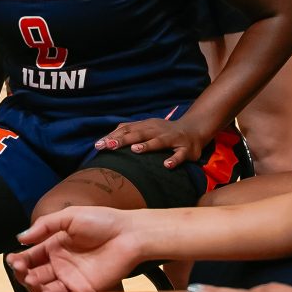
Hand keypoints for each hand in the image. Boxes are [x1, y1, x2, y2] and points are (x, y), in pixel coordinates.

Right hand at [10, 205, 150, 291]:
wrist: (130, 234)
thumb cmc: (102, 221)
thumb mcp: (70, 215)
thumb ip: (45, 225)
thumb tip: (20, 237)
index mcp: (55, 245)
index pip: (31, 256)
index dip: (20, 259)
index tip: (13, 260)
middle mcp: (61, 264)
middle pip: (35, 274)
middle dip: (24, 273)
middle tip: (21, 270)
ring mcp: (72, 278)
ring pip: (46, 288)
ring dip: (36, 287)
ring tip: (32, 280)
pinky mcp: (85, 290)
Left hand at [95, 113, 213, 169]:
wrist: (193, 129)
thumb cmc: (164, 131)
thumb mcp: (146, 128)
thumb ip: (129, 131)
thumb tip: (107, 138)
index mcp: (147, 126)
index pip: (127, 130)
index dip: (112, 137)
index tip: (98, 145)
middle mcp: (157, 131)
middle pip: (139, 134)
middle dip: (123, 140)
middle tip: (109, 146)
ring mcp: (172, 139)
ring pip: (158, 142)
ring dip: (147, 146)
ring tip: (135, 150)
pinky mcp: (185, 149)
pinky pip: (180, 155)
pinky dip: (174, 160)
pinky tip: (166, 165)